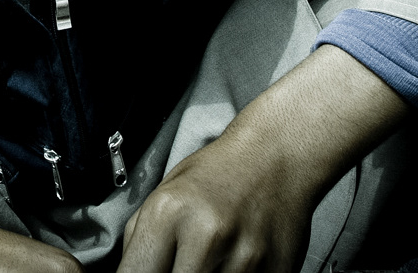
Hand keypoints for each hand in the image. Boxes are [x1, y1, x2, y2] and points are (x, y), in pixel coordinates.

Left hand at [118, 46, 404, 272]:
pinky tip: (231, 262)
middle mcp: (207, 237)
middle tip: (179, 262)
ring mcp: (245, 260)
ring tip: (207, 259)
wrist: (277, 156)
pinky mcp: (278, 272)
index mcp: (169, 213)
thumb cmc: (217, 174)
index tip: (143, 272)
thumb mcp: (163, 195)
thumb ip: (140, 240)